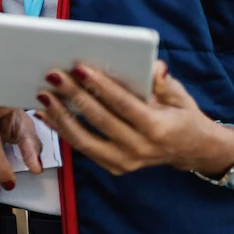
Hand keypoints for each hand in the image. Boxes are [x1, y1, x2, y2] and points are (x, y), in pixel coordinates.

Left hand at [34, 61, 233, 177]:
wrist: (191, 149)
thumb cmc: (182, 114)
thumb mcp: (180, 95)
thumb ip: (163, 81)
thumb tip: (154, 66)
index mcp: (157, 129)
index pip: (124, 105)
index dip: (100, 86)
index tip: (79, 67)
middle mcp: (139, 149)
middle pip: (99, 121)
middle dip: (74, 96)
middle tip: (53, 75)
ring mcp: (125, 162)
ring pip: (84, 140)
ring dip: (60, 116)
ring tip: (42, 94)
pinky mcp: (113, 166)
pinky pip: (82, 148)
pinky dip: (61, 130)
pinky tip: (45, 113)